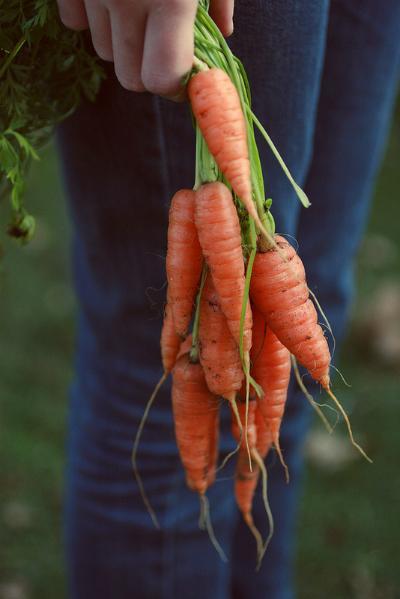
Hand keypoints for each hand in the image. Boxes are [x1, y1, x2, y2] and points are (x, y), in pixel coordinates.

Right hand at [57, 0, 234, 98]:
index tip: (185, 79)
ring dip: (124, 48)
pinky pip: (74, 22)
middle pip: (131, 78)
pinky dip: (91, 20)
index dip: (176, 86)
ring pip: (104, 53)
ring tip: (140, 16)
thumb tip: (225, 37)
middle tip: (165, 50)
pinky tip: (110, 2)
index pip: (162, 79)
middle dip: (150, 75)